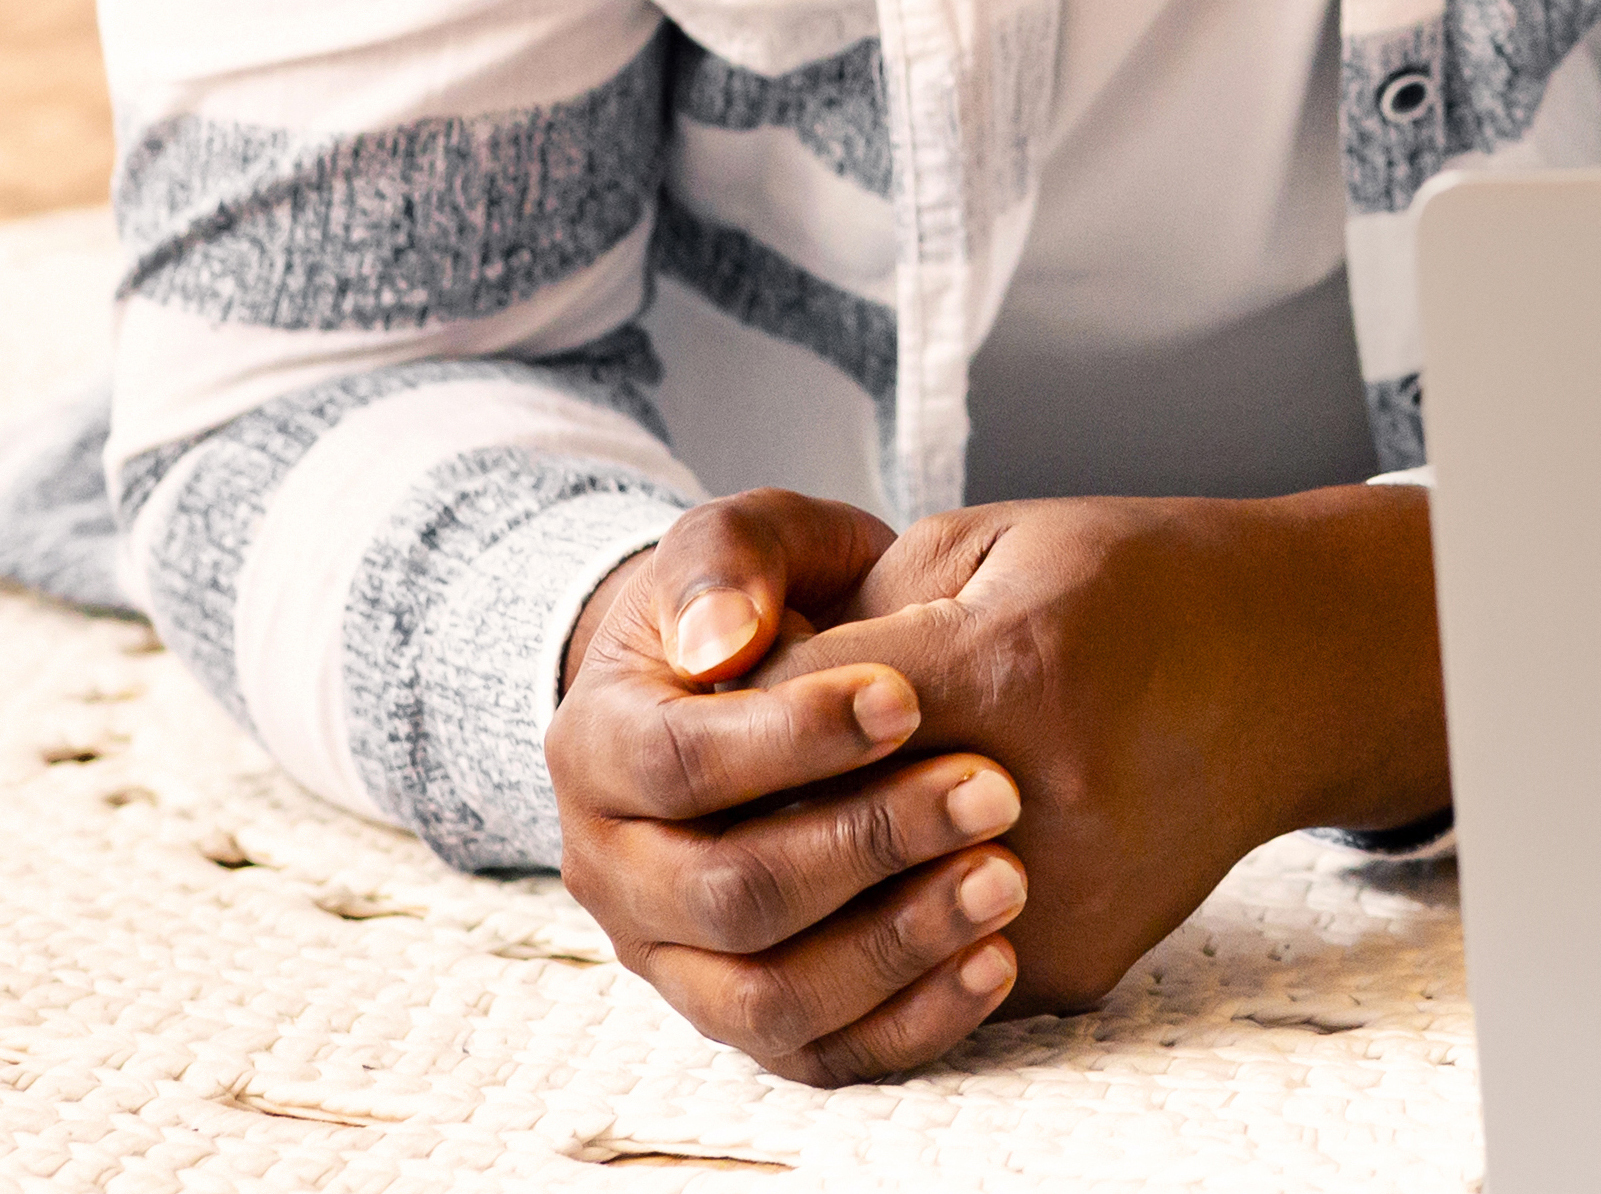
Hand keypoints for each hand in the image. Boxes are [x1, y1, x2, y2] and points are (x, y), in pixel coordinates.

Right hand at [549, 489, 1034, 1084]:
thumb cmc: (767, 606)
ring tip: (1005, 879)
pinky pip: (816, 1055)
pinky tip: (996, 962)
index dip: (792, 736)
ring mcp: (675, 958)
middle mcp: (614, 870)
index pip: (673, 763)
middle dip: (865, 841)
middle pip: (723, 893)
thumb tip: (718, 638)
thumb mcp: (746, 546)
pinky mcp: (747, 1012)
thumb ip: (729, 558)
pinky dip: (908, 1023)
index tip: (909, 695)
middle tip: (994, 789)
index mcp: (594, 749)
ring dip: (893, 946)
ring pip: (763, 998)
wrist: (772, 684)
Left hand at [746, 483, 1449, 1020]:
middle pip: (811, 833)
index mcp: (1012, 664)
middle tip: (749, 773)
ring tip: (811, 826)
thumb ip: (857, 611)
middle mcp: (1041, 796)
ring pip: (856, 926)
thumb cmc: (1135, 583)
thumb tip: (738, 696)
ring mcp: (1063, 896)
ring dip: (814, 882)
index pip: (797, 707)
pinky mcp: (1075, 963)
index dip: (751, 694)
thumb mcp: (989, 543)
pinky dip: (899, 926)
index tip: (733, 683)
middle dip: (763, 798)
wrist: (1291, 668)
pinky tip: (909, 867)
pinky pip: (931, 969)